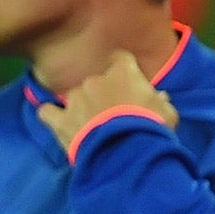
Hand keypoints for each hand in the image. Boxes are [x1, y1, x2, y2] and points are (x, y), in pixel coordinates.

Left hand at [37, 49, 176, 151]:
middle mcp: (95, 80)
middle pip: (96, 81)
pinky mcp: (61, 120)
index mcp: (123, 73)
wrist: (126, 155)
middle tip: (111, 114)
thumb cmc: (151, 131)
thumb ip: (160, 103)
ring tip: (89, 126)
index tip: (125, 81)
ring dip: (80, 107)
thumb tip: (160, 98)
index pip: (120, 58)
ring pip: (75, 97)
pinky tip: (57, 122)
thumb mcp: (167, 115)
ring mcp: (75, 99)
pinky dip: (51, 115)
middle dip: (101, 95)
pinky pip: (47, 112)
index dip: (122, 69)